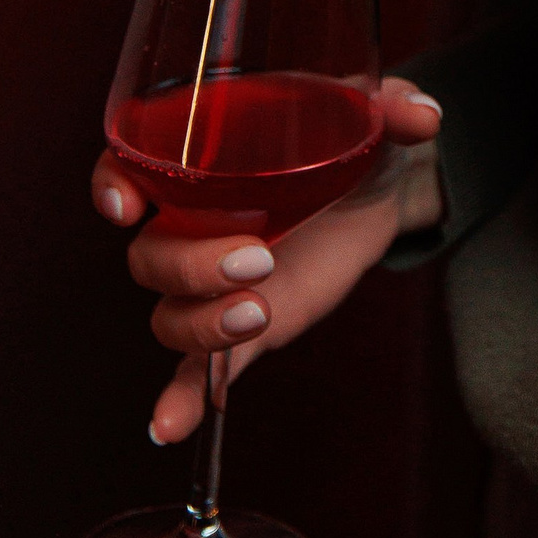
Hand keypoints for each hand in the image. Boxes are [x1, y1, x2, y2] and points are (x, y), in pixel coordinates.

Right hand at [91, 73, 445, 442]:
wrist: (381, 187)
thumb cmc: (351, 135)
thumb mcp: (372, 116)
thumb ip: (393, 110)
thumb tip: (426, 116)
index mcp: (203, 160)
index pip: (127, 169)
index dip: (112, 186)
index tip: (127, 205)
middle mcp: (193, 222)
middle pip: (150, 256)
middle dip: (192, 265)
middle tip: (260, 259)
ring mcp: (215, 282)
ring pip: (169, 315)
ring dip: (201, 323)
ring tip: (258, 312)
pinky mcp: (248, 326)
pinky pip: (198, 370)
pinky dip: (182, 399)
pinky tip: (170, 427)